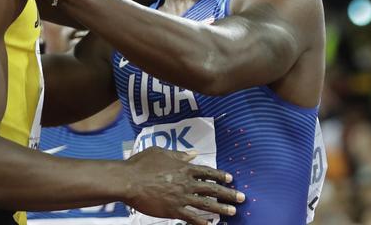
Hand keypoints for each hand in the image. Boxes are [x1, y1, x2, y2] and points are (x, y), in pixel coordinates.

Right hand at [125, 147, 243, 223]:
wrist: (129, 180)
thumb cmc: (141, 163)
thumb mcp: (160, 152)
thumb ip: (178, 154)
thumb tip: (192, 153)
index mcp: (183, 167)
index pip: (207, 171)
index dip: (220, 175)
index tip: (231, 178)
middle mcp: (186, 182)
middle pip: (212, 189)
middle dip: (228, 193)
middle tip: (241, 198)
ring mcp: (181, 197)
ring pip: (206, 205)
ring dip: (221, 209)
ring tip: (233, 212)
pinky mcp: (174, 210)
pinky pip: (192, 218)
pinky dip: (202, 223)